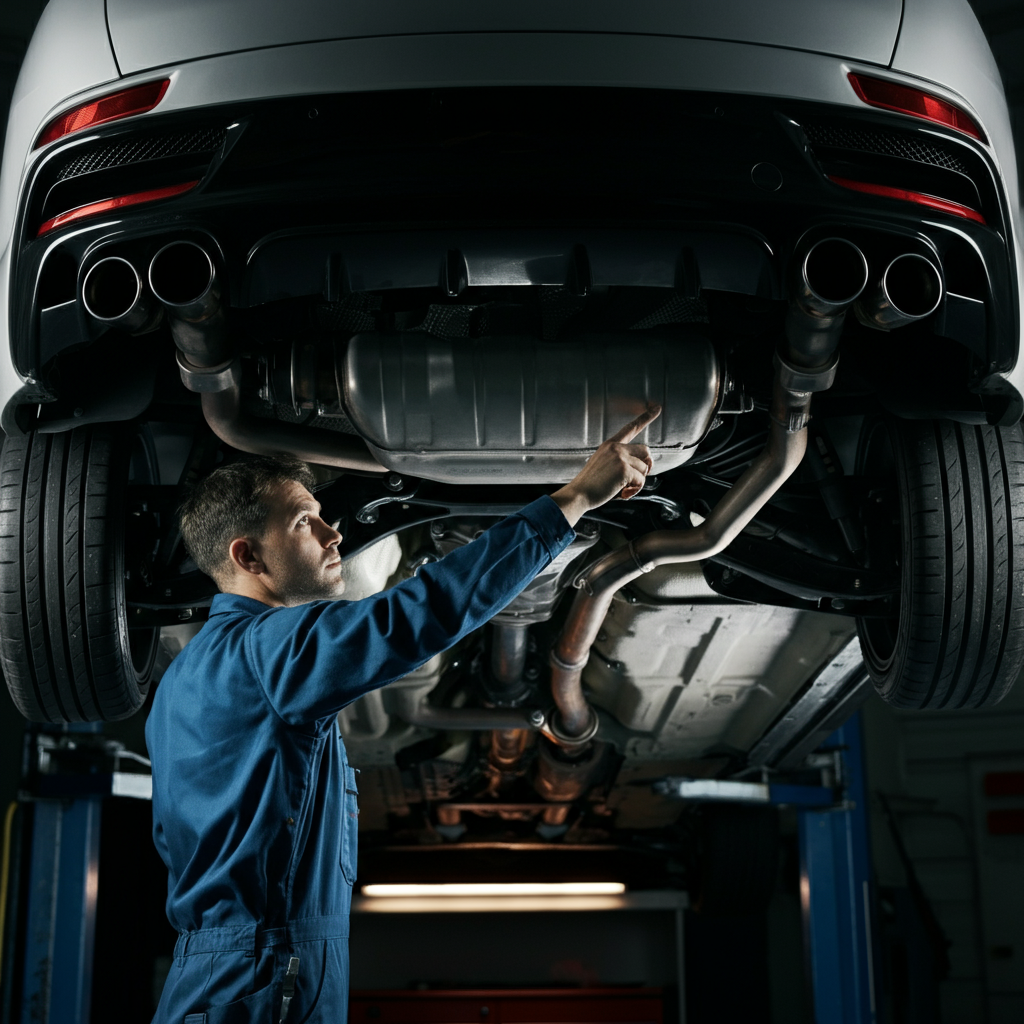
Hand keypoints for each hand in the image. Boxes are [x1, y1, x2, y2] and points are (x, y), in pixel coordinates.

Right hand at [550, 404, 661, 526]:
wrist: (578, 494)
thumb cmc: (590, 486)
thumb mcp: (604, 467)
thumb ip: (622, 463)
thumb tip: (645, 468)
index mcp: (609, 445)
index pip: (630, 428)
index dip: (645, 417)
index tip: (657, 407)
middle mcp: (616, 447)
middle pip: (645, 451)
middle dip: (646, 466)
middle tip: (638, 479)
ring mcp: (620, 457)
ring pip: (645, 469)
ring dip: (637, 483)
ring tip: (622, 490)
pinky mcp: (624, 469)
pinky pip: (641, 481)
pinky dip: (634, 490)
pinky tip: (622, 494)